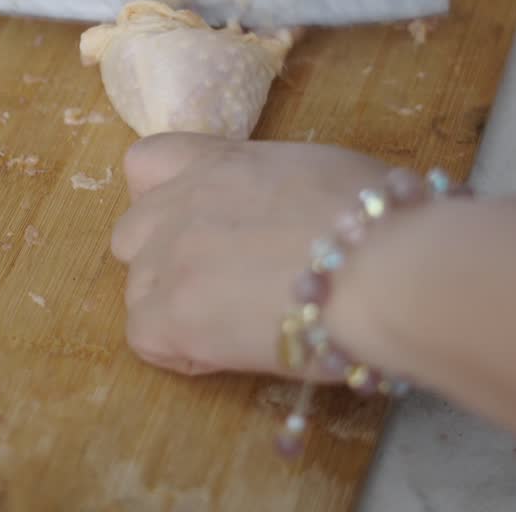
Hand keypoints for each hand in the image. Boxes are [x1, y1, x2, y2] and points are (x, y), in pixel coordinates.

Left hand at [111, 134, 388, 377]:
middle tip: (223, 283)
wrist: (383, 265)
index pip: (147, 162)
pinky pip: (144, 338)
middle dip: (166, 259)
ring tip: (233, 325)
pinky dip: (178, 350)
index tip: (198, 222)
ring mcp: (169, 259)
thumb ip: (282, 190)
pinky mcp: (171, 316)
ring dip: (174, 307)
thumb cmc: (381, 218)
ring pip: (137, 289)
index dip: (161, 196)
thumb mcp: (324, 172)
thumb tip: (299, 218)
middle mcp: (182, 204)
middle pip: (132, 234)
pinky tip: (227, 353)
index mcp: (220, 164)